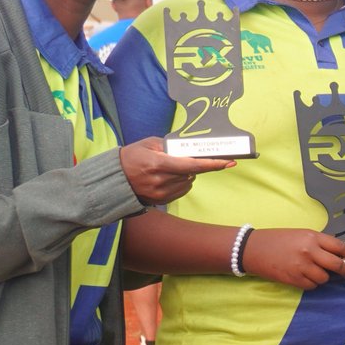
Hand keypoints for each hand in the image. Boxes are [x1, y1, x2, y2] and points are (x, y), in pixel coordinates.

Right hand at [117, 137, 231, 204]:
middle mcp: (161, 180)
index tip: (229, 162)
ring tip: (169, 168)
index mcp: (158, 163)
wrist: (114, 178)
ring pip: (188, 182)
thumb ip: (171, 145)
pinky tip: (168, 177)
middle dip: (193, 165)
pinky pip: (182, 190)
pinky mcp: (161, 200)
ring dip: (186, 174)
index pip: (192, 165)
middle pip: (192, 173)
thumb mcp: (149, 144)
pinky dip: (181, 182)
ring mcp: (161, 192)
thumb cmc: (132, 156)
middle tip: (183, 158)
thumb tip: (192, 149)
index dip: (213, 164)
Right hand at [242, 228, 344, 288]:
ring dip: (324, 277)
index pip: (340, 247)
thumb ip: (319, 243)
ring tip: (314, 271)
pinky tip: (304, 276)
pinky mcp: (293, 278)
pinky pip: (312, 285)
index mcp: (312, 237)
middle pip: (337, 265)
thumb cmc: (278, 240)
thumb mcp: (301, 235)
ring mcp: (301, 266)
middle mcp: (309, 251)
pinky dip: (312, 283)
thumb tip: (339, 255)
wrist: (252, 248)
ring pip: (324, 278)